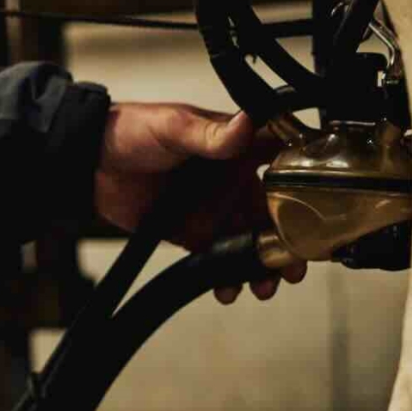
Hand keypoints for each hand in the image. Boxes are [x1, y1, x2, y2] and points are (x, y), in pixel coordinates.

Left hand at [94, 101, 306, 303]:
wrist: (87, 162)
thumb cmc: (130, 130)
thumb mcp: (172, 126)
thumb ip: (211, 133)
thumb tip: (248, 122)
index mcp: (234, 148)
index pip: (282, 161)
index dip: (307, 181)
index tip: (324, 204)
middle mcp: (231, 180)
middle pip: (276, 213)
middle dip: (291, 240)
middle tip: (294, 263)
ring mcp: (215, 208)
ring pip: (253, 241)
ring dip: (263, 265)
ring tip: (264, 284)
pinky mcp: (194, 233)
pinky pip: (220, 259)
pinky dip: (229, 276)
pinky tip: (228, 288)